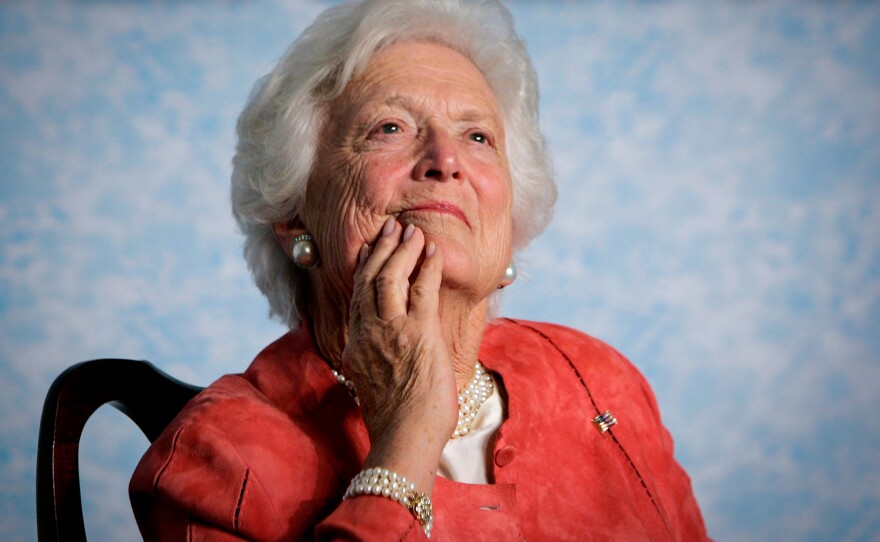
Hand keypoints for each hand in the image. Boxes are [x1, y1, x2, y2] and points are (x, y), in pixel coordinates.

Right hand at [342, 217, 457, 492]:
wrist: (405, 438)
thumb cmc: (396, 421)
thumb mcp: (371, 385)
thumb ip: (371, 362)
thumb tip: (379, 357)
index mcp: (354, 345)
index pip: (357, 297)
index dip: (365, 268)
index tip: (371, 249)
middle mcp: (367, 333)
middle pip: (368, 280)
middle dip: (381, 249)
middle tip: (392, 228)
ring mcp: (391, 331)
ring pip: (389, 278)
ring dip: (402, 250)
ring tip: (412, 232)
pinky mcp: (418, 333)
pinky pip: (421, 289)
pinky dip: (427, 266)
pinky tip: (433, 251)